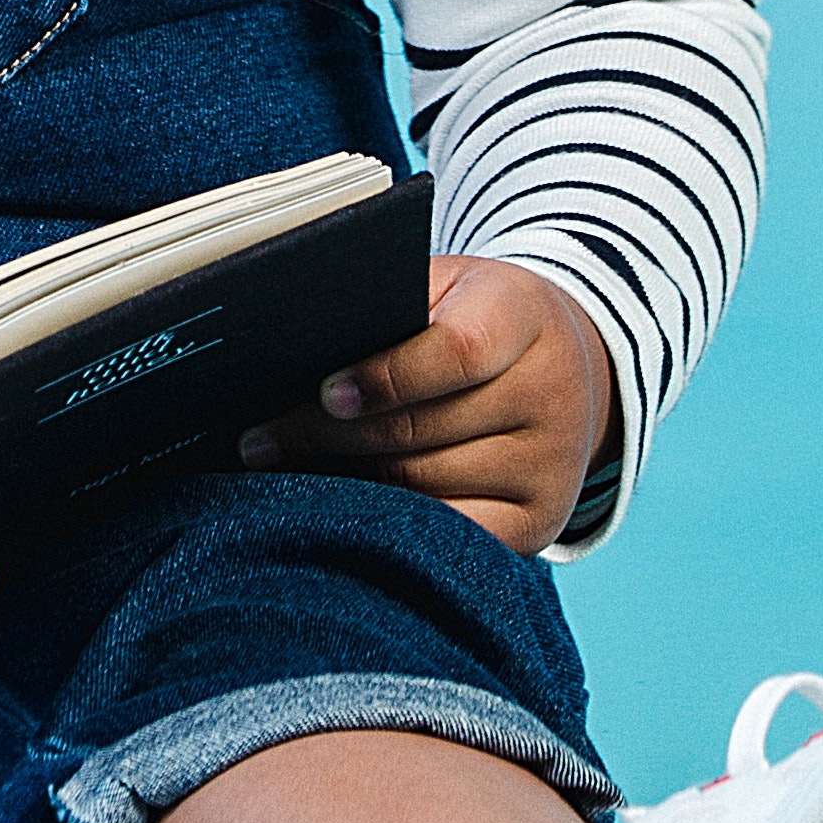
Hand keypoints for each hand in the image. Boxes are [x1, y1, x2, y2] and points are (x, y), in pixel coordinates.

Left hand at [250, 255, 611, 552]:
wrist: (564, 371)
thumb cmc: (473, 319)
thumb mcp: (445, 288)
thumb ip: (385, 308)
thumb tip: (285, 349)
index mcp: (525, 315)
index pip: (459, 350)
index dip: (385, 377)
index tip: (323, 393)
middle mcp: (552, 393)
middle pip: (426, 429)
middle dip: (329, 438)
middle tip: (258, 442)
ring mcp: (551, 465)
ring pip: (426, 487)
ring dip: (345, 484)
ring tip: (280, 473)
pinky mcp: (540, 521)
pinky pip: (449, 534)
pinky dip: (388, 524)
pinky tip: (339, 510)